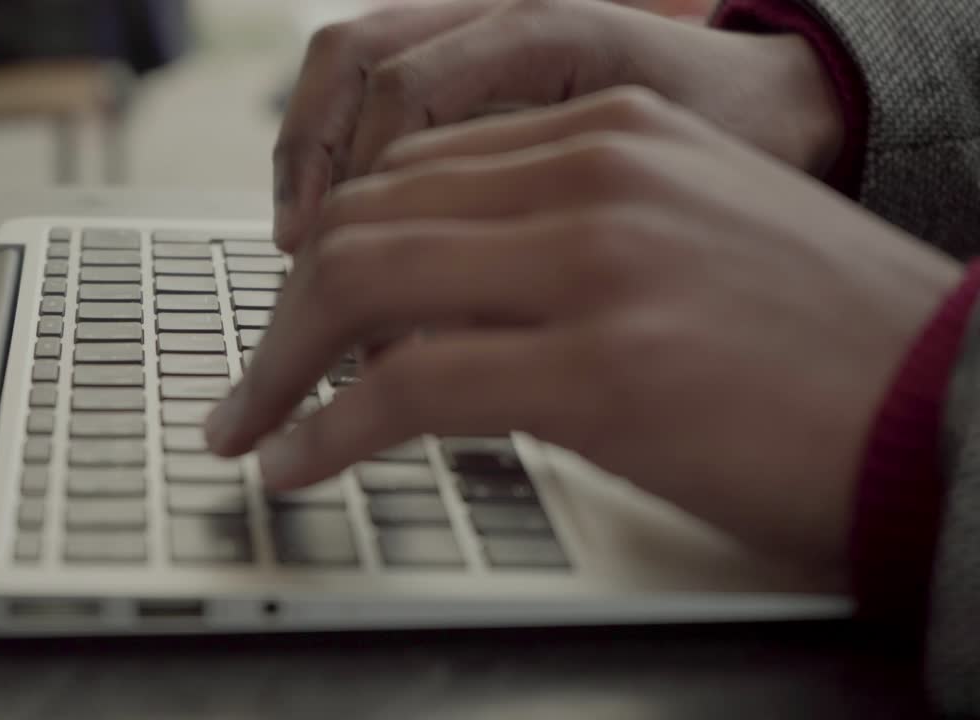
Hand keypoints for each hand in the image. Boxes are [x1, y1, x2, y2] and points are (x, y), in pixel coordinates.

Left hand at [210, 88, 960, 565]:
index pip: (414, 170)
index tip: (299, 311)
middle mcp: (595, 175)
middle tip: (252, 375)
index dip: (333, 246)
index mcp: (613, 133)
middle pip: (368, 219)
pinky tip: (296, 459)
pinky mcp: (600, 369)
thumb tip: (450, 294)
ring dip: (279, 365)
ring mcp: (595, 265)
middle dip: (285, 308)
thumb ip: (568, 236)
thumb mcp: (689, 237)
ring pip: (363, 285)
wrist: (948, 407)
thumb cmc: (824, 343)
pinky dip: (325, 428)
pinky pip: (405, 388)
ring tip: (248, 422)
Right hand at [273, 0, 842, 252]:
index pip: (407, 92)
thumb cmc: (739, 152)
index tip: (342, 281)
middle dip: (308, 165)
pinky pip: (376, 82)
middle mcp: (505, 9)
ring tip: (300, 243)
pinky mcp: (472, 54)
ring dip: (310, 152)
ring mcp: (482, 22)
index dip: (357, 189)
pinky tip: (345, 218)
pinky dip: (342, 147)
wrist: (781, 103)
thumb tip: (435, 332)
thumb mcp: (661, 201)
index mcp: (555, 33)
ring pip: (349, 59)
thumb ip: (547, 244)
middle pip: (353, 56)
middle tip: (300, 262)